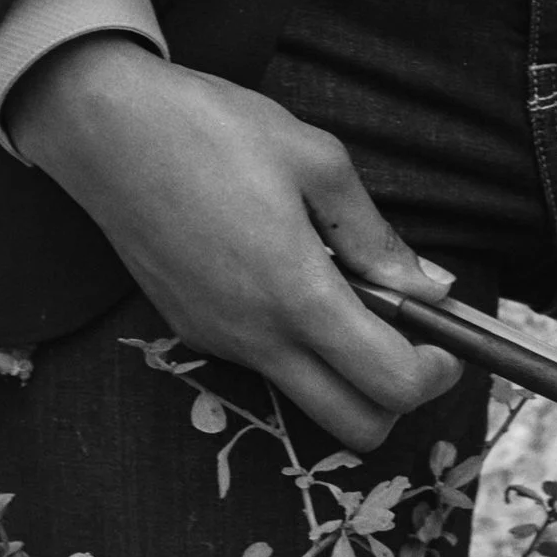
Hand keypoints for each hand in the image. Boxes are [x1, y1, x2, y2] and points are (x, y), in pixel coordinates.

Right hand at [5, 35, 460, 451]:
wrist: (107, 130)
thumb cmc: (214, 129)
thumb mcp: (314, 158)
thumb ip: (374, 234)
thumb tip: (431, 285)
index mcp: (295, 295)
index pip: (388, 383)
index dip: (435, 373)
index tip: (450, 340)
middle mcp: (255, 338)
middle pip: (354, 426)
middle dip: (398, 396)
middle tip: (411, 334)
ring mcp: (218, 342)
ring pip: (306, 399)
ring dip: (346, 369)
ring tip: (350, 285)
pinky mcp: (191, 331)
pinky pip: (264, 364)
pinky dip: (298, 344)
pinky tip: (294, 273)